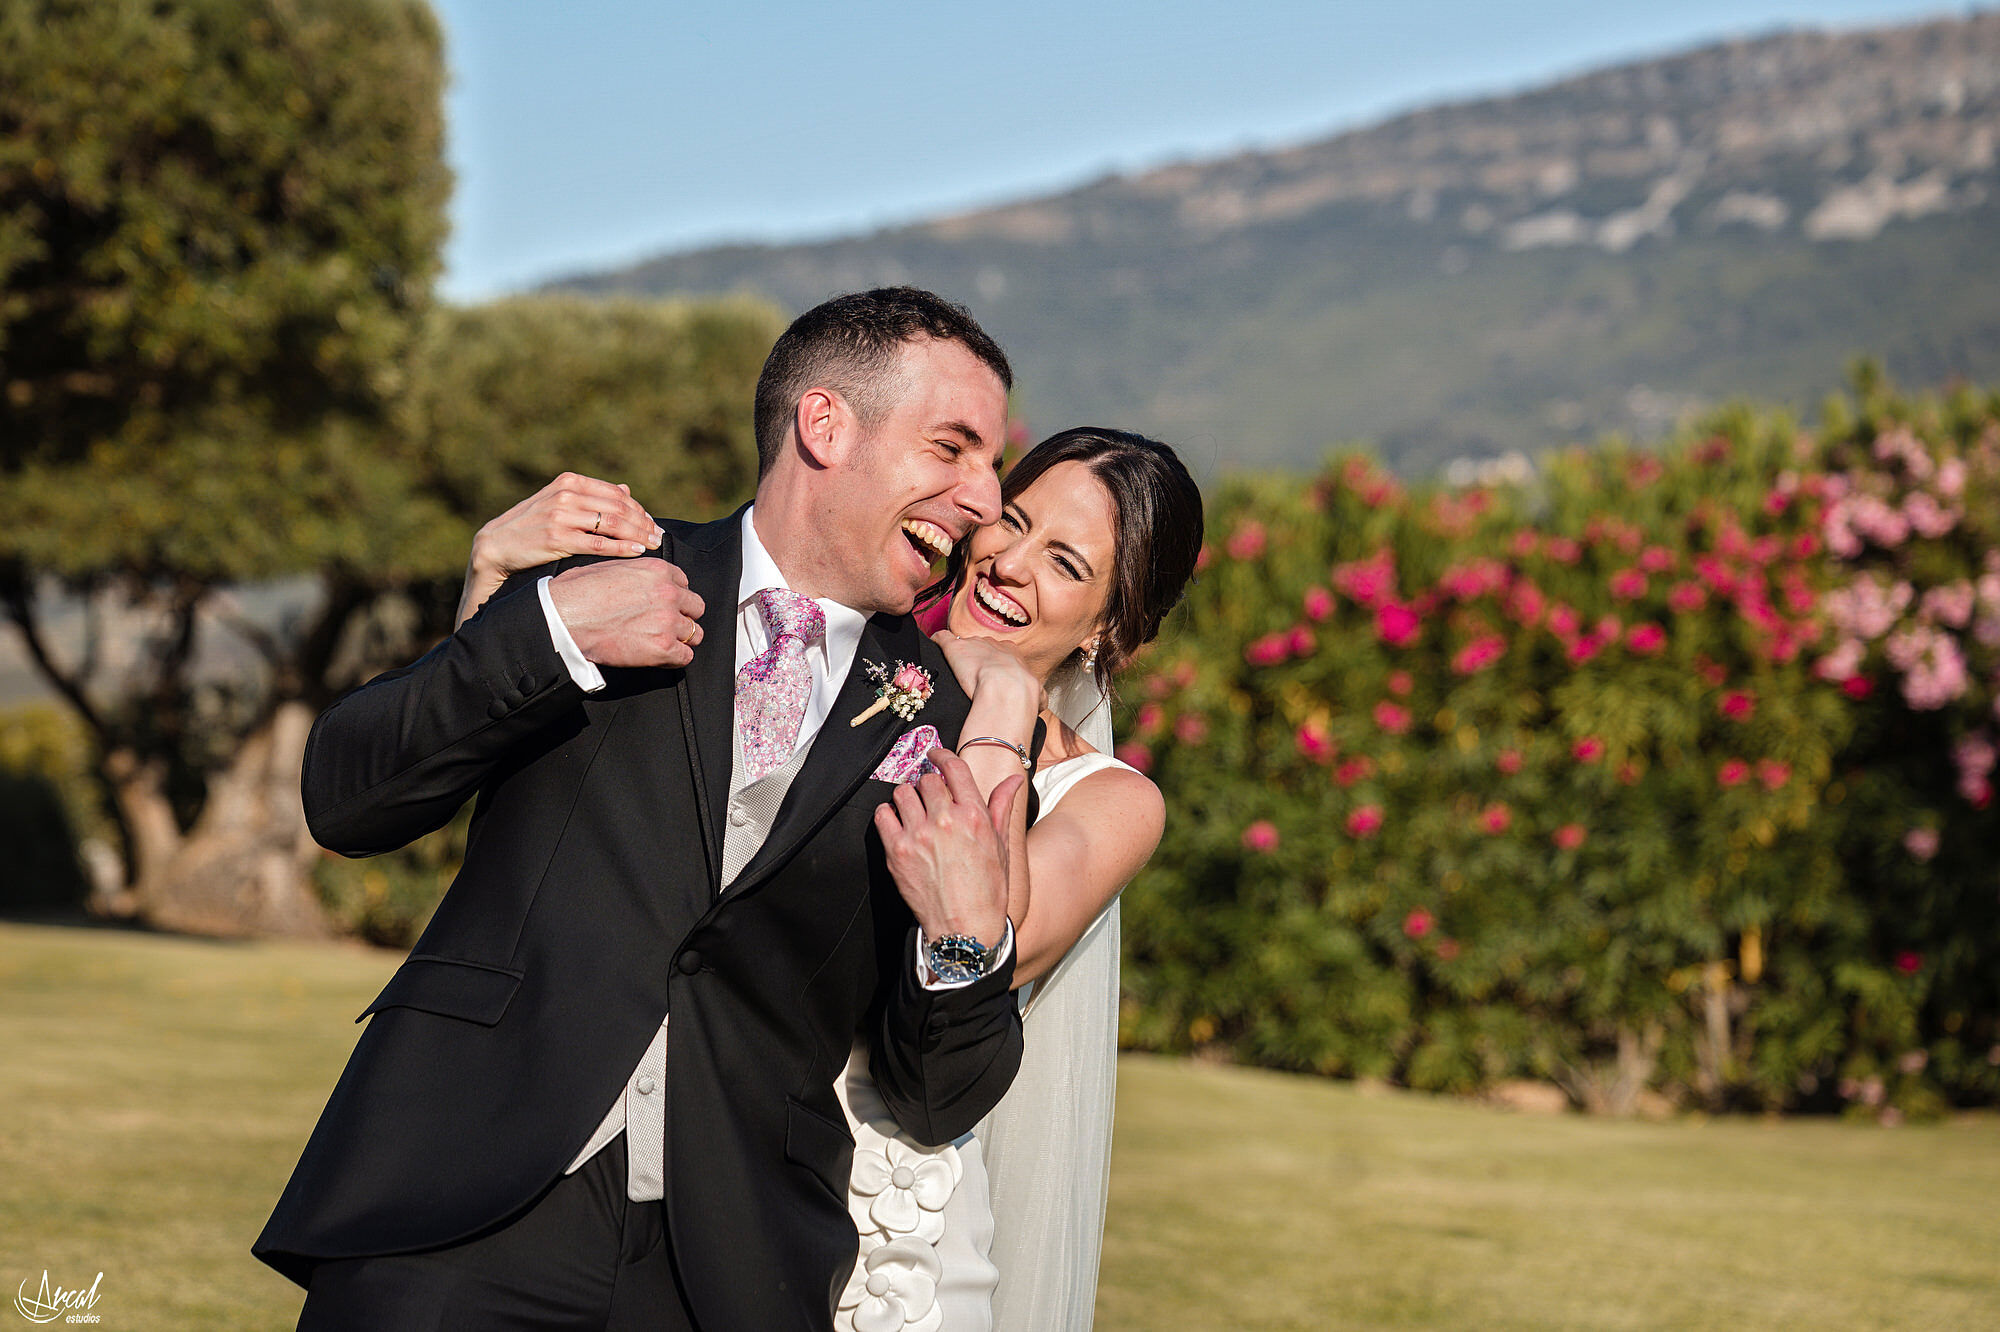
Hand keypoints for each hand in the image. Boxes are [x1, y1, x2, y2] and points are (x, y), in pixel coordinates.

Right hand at [458, 473, 663, 627]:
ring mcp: (561, 515)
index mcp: (569, 481)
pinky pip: (599, 543)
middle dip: (643, 523)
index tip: (652, 524)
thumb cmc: (531, 526)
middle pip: (619, 507)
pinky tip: (636, 553)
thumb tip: (627, 489)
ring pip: (612, 524)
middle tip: (659, 537)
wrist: (496, 546)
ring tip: (653, 545)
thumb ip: (591, 496)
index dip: (639, 509)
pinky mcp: (557, 539)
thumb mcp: (558, 503)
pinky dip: (622, 548)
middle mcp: (566, 494)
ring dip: (638, 535)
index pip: (616, 493)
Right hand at [547, 558, 705, 668]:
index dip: (674, 596)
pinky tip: (660, 657)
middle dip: (682, 616)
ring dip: (680, 639)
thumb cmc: (577, 592)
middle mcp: (669, 593)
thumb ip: (638, 573)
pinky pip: (685, 657)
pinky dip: (675, 659)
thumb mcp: (611, 567)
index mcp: (658, 570)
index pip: (684, 583)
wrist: (564, 618)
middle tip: (664, 625)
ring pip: (694, 633)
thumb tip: (641, 582)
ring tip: (660, 642)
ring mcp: (668, 620)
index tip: (663, 605)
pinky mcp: (663, 647)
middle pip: (695, 607)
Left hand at [873, 746, 1023, 949]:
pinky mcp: (897, 853)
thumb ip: (1001, 807)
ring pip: (902, 793)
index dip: (942, 755)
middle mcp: (945, 821)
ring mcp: (919, 836)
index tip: (935, 754)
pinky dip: (888, 815)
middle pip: (926, 779)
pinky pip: (882, 815)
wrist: (965, 929)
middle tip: (930, 798)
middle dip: (928, 785)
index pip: (953, 768)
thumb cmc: (987, 890)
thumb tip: (1013, 780)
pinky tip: (899, 825)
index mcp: (973, 816)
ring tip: (914, 811)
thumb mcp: (1001, 846)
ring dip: (907, 797)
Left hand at [930, 629, 1041, 722]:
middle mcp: (994, 645)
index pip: (1002, 653)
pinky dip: (937, 643)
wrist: (1006, 689)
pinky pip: (942, 638)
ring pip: (964, 644)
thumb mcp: (1037, 695)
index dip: (995, 666)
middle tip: (973, 677)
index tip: (991, 679)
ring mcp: (973, 644)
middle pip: (983, 647)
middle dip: (978, 659)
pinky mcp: (953, 647)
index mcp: (1013, 653)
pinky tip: (935, 649)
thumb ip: (1039, 697)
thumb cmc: (1021, 696)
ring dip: (960, 656)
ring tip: (954, 669)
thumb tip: (1041, 704)